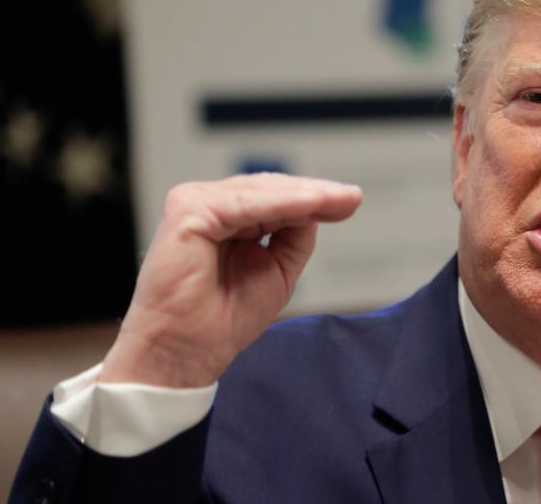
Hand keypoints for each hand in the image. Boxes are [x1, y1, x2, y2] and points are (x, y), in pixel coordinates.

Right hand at [98, 173, 361, 386]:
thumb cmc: (223, 319)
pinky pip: (246, 203)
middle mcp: (208, 207)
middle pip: (269, 188)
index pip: (274, 197)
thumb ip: (294, 236)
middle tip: (352, 198)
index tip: (351, 201)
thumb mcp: (277, 270)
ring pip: (261, 192)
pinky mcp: (188, 212)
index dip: (313, 198)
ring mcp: (195, 205)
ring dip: (305, 195)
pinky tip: (313, 204)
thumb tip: (321, 206)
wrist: (188, 351)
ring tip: (340, 200)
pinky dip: (283, 203)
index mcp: (226, 219)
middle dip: (315, 193)